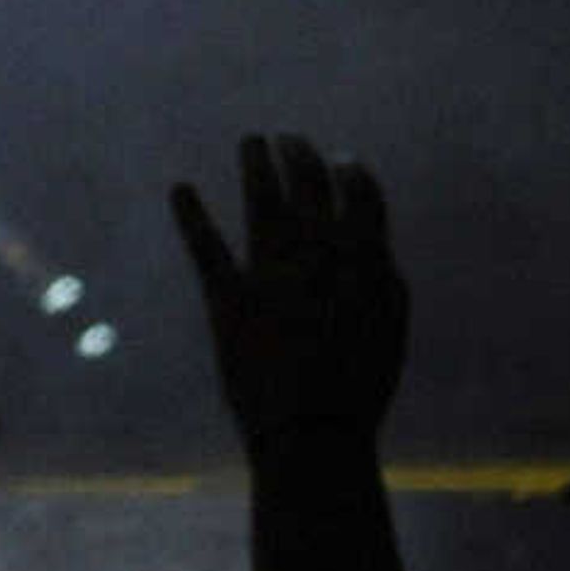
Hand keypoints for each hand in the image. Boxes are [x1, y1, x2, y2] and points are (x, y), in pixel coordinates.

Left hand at [167, 133, 406, 455]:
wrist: (313, 432)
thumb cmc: (358, 387)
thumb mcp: (389, 332)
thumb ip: (384, 282)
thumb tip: (374, 242)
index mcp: (364, 267)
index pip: (361, 202)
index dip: (350, 175)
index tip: (340, 158)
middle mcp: (317, 260)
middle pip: (308, 192)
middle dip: (300, 158)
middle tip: (288, 138)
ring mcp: (271, 274)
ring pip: (263, 204)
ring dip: (256, 168)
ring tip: (252, 141)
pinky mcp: (228, 296)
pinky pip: (207, 246)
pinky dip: (191, 215)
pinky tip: (180, 188)